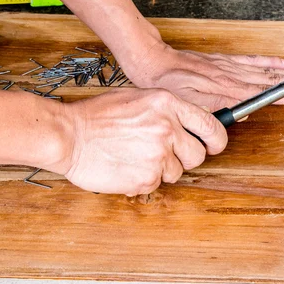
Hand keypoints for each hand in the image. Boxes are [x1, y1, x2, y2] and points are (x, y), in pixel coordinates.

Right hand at [56, 88, 226, 195]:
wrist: (68, 136)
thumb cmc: (97, 116)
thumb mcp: (138, 99)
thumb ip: (167, 111)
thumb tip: (189, 125)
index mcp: (167, 104)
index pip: (211, 125)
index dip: (216, 139)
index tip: (214, 145)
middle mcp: (167, 128)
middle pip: (198, 155)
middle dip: (184, 158)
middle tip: (162, 154)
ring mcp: (158, 154)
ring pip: (177, 172)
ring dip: (161, 169)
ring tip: (134, 156)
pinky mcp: (146, 177)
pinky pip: (156, 184)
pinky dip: (143, 179)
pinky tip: (126, 166)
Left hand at [120, 42, 283, 110]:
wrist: (153, 63)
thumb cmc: (169, 89)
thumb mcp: (189, 108)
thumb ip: (216, 113)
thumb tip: (240, 117)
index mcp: (225, 91)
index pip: (264, 95)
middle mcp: (231, 78)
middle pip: (270, 83)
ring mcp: (228, 67)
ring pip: (263, 72)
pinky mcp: (222, 60)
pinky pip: (249, 60)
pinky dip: (266, 62)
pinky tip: (281, 63)